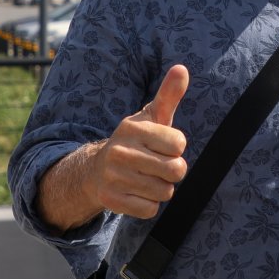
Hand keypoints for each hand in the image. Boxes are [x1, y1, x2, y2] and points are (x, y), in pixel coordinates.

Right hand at [89, 64, 189, 218]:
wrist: (96, 170)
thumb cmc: (136, 141)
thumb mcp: (151, 117)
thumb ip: (169, 95)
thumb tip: (182, 68)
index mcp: (133, 128)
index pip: (179, 144)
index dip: (176, 148)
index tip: (162, 145)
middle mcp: (120, 151)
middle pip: (176, 171)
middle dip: (173, 171)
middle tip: (158, 165)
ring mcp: (114, 177)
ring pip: (164, 192)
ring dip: (161, 188)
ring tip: (146, 178)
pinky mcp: (111, 200)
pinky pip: (150, 209)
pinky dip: (148, 204)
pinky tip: (136, 192)